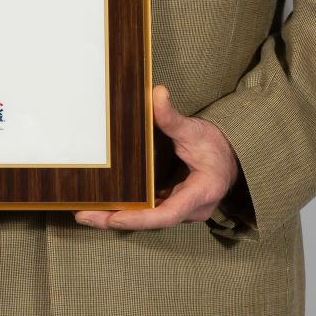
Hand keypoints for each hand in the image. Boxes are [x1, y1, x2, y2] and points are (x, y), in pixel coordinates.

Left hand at [75, 86, 238, 230]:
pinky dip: (129, 210)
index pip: (167, 214)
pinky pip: (150, 213)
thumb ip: (173, 117)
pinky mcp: (174, 206)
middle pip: (152, 222)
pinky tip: (103, 206)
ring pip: (149, 220)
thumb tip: (157, 93)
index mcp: (200, 194)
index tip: (114, 217)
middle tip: (83, 215)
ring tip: (84, 213)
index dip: (139, 218)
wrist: (231, 156)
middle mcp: (192, 210)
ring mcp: (183, 210)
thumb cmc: (215, 145)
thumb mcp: (194, 130)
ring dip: (118, 217)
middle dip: (117, 220)